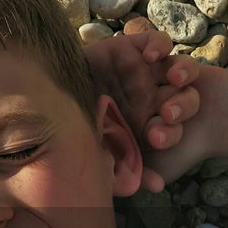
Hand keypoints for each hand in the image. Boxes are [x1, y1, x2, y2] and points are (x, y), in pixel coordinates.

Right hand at [83, 19, 202, 190]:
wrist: (45, 98)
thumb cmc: (71, 131)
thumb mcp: (96, 155)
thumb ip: (125, 172)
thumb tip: (158, 185)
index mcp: (149, 125)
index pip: (174, 128)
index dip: (172, 133)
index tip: (158, 139)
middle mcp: (151, 98)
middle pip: (183, 100)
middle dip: (182, 108)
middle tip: (167, 114)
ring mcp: (144, 71)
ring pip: (178, 70)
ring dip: (182, 75)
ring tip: (175, 81)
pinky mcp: (133, 46)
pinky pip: (157, 42)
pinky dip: (160, 46)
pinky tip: (152, 57)